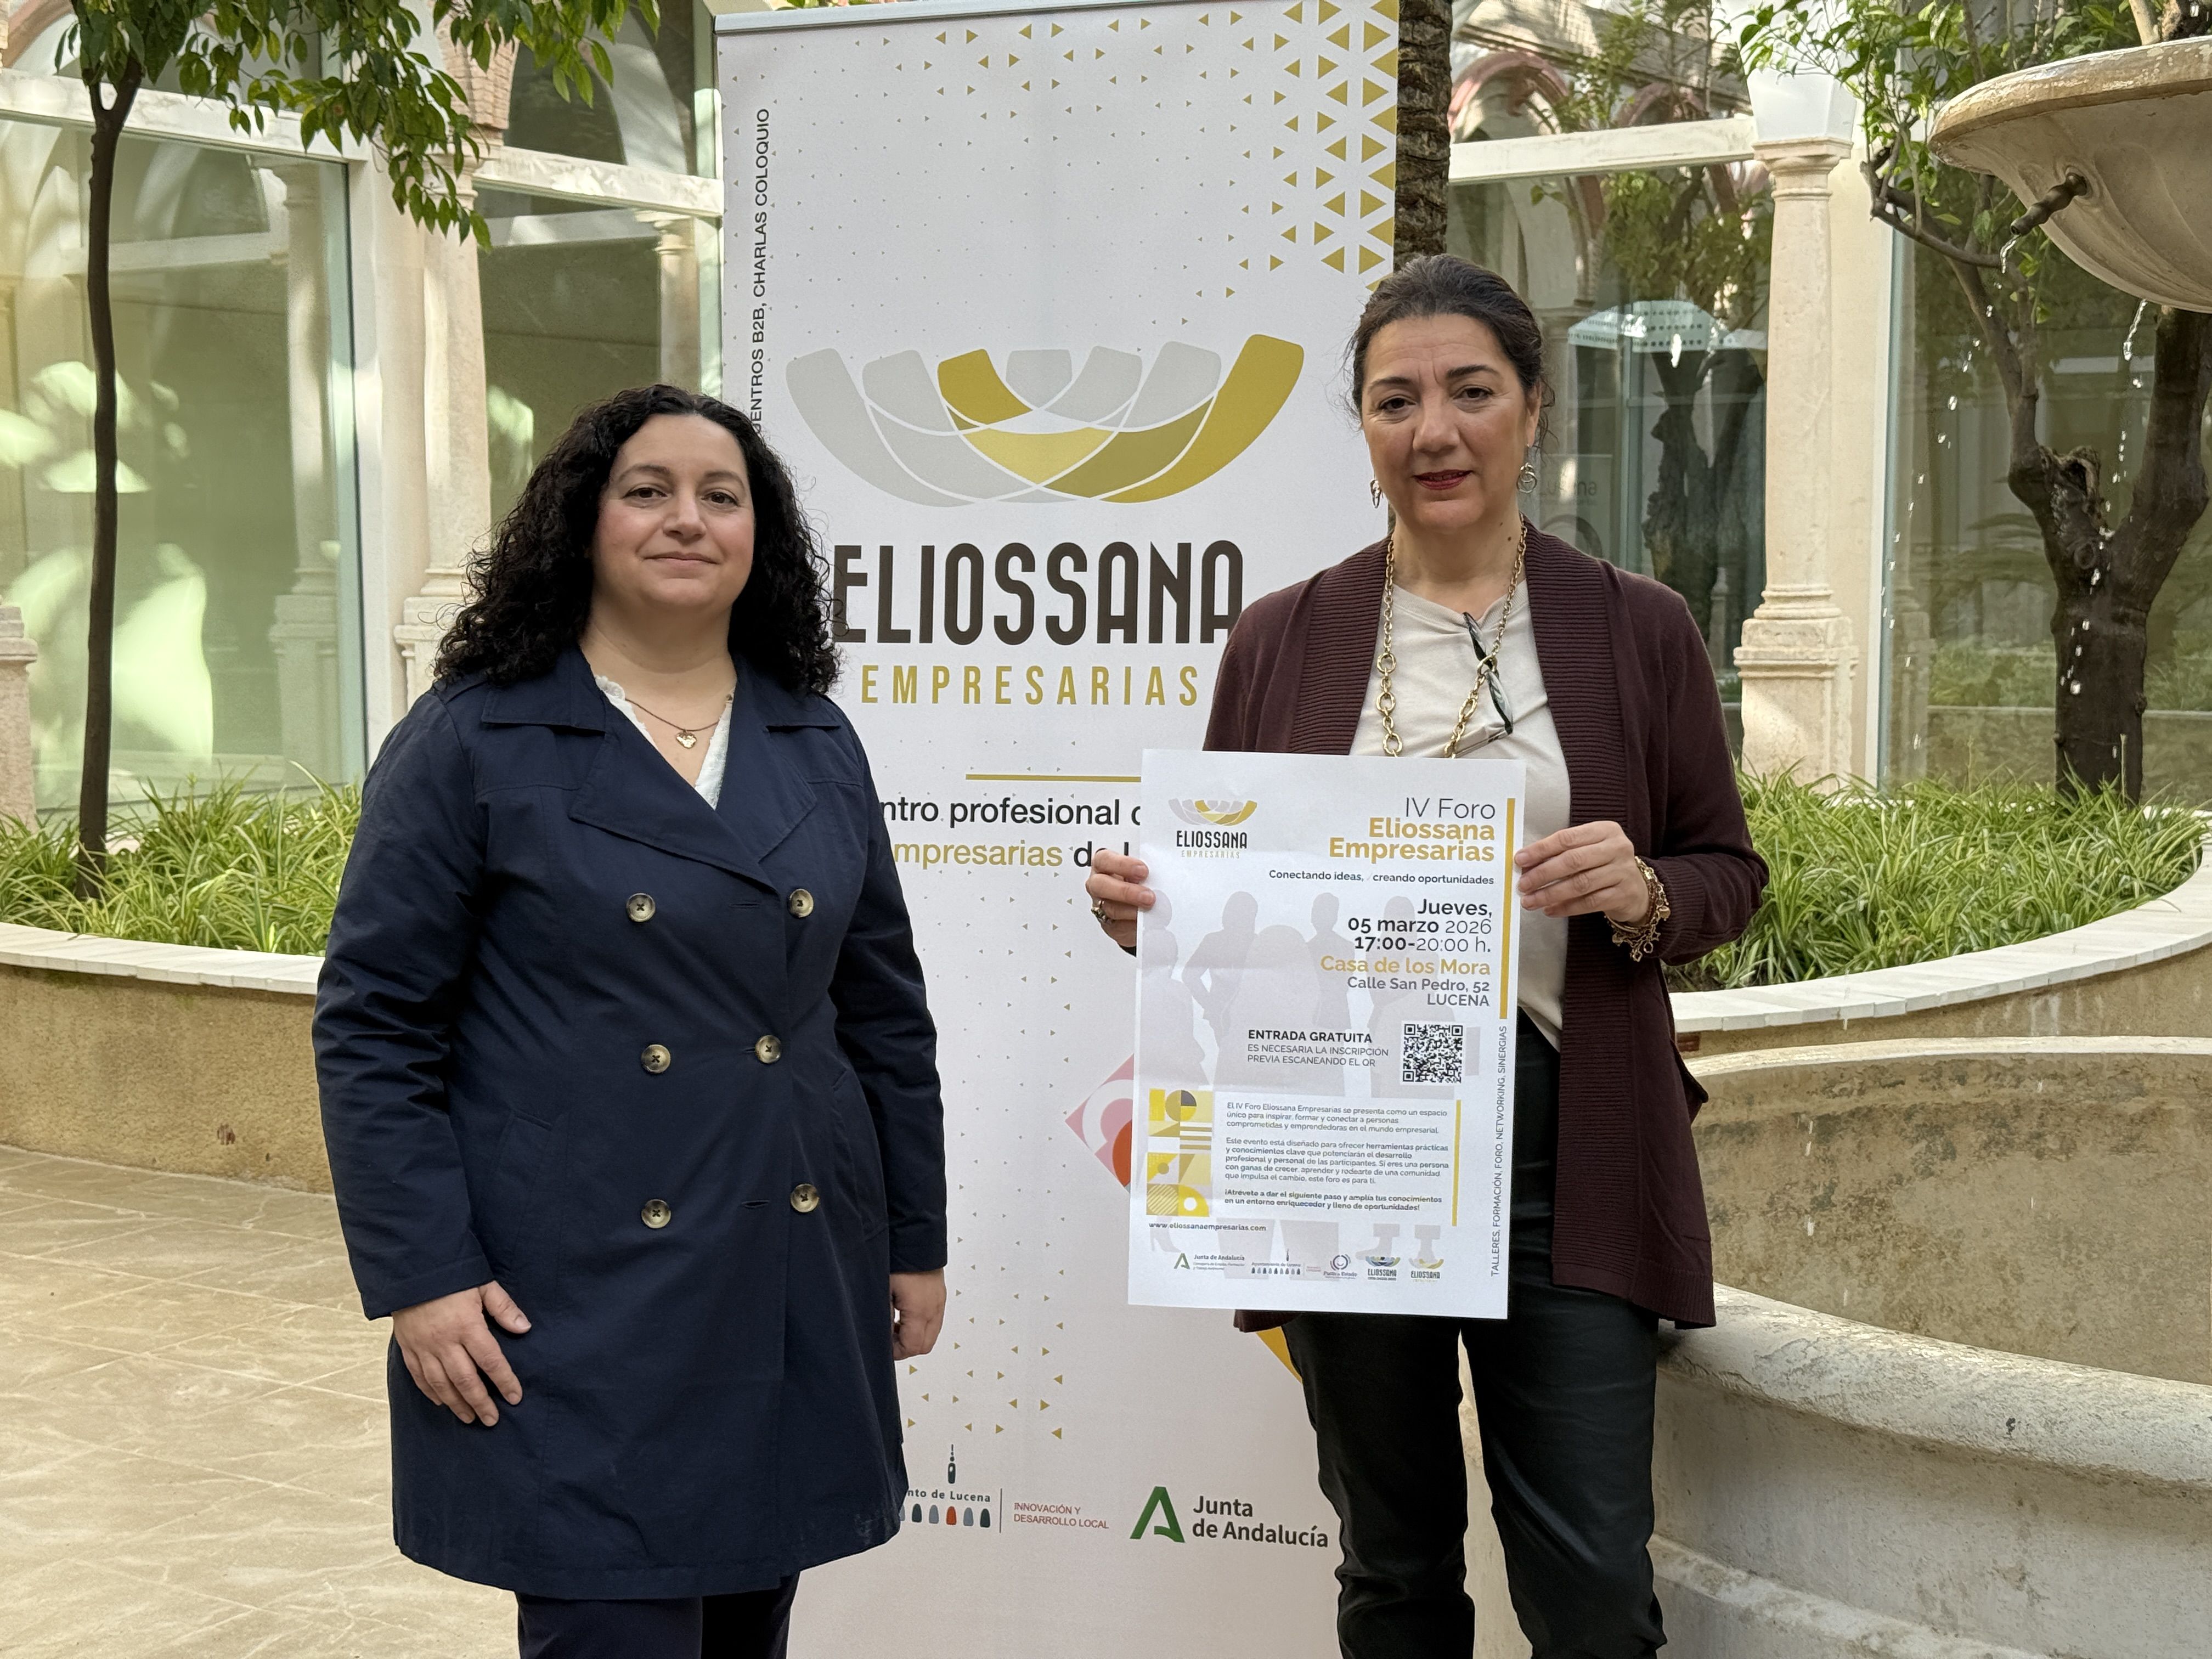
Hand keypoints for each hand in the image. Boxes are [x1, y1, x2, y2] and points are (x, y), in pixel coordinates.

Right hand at [391, 1280, 529, 1425]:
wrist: (411, 1269)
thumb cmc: (451, 1276)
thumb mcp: (483, 1285)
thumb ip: (504, 1308)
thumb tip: (524, 1328)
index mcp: (467, 1326)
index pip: (490, 1360)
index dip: (504, 1381)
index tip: (514, 1397)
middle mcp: (444, 1342)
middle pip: (465, 1380)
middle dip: (480, 1402)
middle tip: (492, 1420)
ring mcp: (424, 1347)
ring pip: (441, 1384)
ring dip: (456, 1404)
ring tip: (470, 1418)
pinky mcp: (408, 1348)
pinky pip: (419, 1376)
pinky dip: (431, 1392)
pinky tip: (442, 1403)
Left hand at [890, 1269, 945, 1359]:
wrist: (915, 1237)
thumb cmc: (897, 1260)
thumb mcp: (884, 1291)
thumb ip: (883, 1317)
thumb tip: (881, 1335)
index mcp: (920, 1311)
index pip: (912, 1347)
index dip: (896, 1352)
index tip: (884, 1346)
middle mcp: (934, 1309)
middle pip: (925, 1345)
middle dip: (907, 1347)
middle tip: (889, 1338)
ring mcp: (939, 1302)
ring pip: (931, 1334)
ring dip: (914, 1336)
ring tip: (895, 1324)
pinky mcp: (940, 1295)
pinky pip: (934, 1320)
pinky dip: (921, 1324)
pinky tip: (905, 1313)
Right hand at [1084, 847, 1153, 950]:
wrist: (1141, 907)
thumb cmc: (1140, 882)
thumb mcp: (1141, 872)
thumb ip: (1145, 872)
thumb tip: (1160, 876)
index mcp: (1104, 865)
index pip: (1104, 860)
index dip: (1122, 865)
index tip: (1143, 871)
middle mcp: (1099, 884)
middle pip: (1101, 885)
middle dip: (1126, 891)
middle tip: (1148, 896)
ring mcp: (1102, 905)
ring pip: (1110, 908)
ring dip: (1132, 910)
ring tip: (1150, 909)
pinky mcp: (1109, 924)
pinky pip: (1118, 926)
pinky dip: (1134, 924)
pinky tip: (1146, 921)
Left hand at [1514, 821, 1651, 923]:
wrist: (1637, 889)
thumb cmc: (1604, 865)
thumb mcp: (1588, 850)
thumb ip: (1562, 852)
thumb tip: (1526, 863)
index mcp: (1605, 830)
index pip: (1567, 838)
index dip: (1541, 849)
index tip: (1520, 860)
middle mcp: (1617, 848)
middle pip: (1573, 860)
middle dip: (1543, 874)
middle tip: (1523, 885)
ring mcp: (1623, 871)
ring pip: (1580, 884)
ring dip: (1550, 894)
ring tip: (1530, 901)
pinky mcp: (1624, 894)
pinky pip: (1589, 902)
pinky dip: (1566, 907)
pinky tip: (1550, 910)